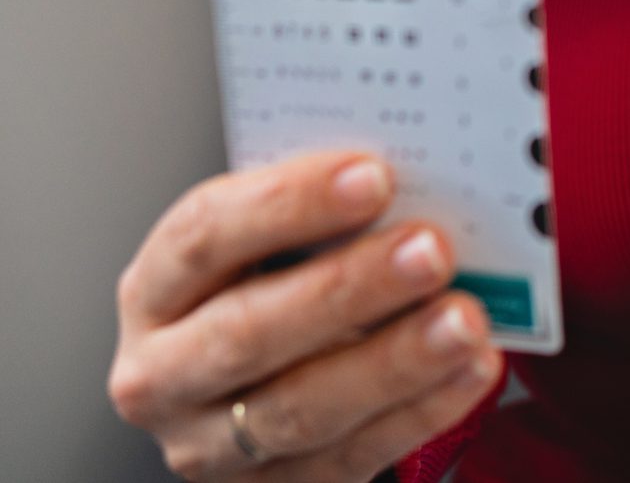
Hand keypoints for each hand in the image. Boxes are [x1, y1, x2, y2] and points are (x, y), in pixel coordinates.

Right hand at [107, 150, 502, 480]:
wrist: (251, 395)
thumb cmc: (269, 292)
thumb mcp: (267, 251)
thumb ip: (321, 220)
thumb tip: (415, 183)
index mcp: (156, 288)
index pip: (204, 234)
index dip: (288, 202)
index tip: (373, 176)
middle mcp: (162, 374)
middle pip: (249, 331)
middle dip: (350, 287)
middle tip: (432, 249)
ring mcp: (208, 447)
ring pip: (301, 407)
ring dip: (394, 360)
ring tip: (464, 318)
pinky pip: (351, 456)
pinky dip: (422, 411)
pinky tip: (472, 368)